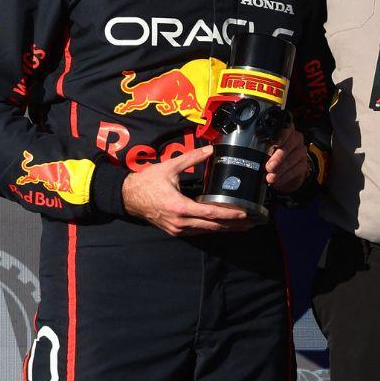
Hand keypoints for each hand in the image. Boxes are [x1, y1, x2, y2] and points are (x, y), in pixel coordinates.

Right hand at [121, 146, 252, 235]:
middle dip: (233, 225)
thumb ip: (191, 158)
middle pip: (212, 226)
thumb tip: (210, 150)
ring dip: (224, 228)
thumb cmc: (147, 182)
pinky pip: (197, 231)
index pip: (211, 213)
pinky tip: (222, 225)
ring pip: (206, 231)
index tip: (245, 214)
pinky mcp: (174, 230)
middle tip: (252, 223)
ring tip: (242, 226)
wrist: (128, 197)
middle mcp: (180, 222)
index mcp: (180, 207)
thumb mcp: (169, 167)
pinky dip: (211, 228)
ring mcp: (177, 229)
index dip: (229, 214)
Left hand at [265, 127, 307, 193]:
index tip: (273, 144)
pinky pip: (295, 171)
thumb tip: (256, 156)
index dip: (279, 137)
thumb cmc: (272, 157)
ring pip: (291, 160)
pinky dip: (284, 177)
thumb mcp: (267, 150)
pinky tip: (277, 181)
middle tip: (269, 167)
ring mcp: (301, 152)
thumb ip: (263, 149)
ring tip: (270, 177)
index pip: (285, 130)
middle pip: (288, 146)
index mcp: (286, 131)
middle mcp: (296, 139)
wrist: (283, 171)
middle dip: (277, 158)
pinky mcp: (303, 165)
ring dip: (280, 170)